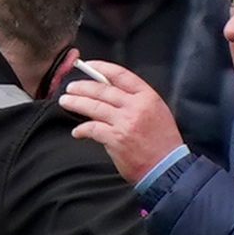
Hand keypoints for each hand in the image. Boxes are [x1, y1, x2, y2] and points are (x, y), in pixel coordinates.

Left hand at [55, 55, 182, 182]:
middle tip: (70, 87)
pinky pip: (92, 129)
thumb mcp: (157, 112)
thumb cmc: (163, 143)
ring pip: (94, 106)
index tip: (88, 66)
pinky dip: (82, 129)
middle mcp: (136, 107)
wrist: (167, 168)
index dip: (101, 68)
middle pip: (102, 90)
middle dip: (82, 87)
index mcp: (147, 97)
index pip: (120, 75)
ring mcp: (125, 122)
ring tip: (66, 102)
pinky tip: (77, 131)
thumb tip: (110, 91)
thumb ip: (136, 100)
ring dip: (76, 103)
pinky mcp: (116, 139)